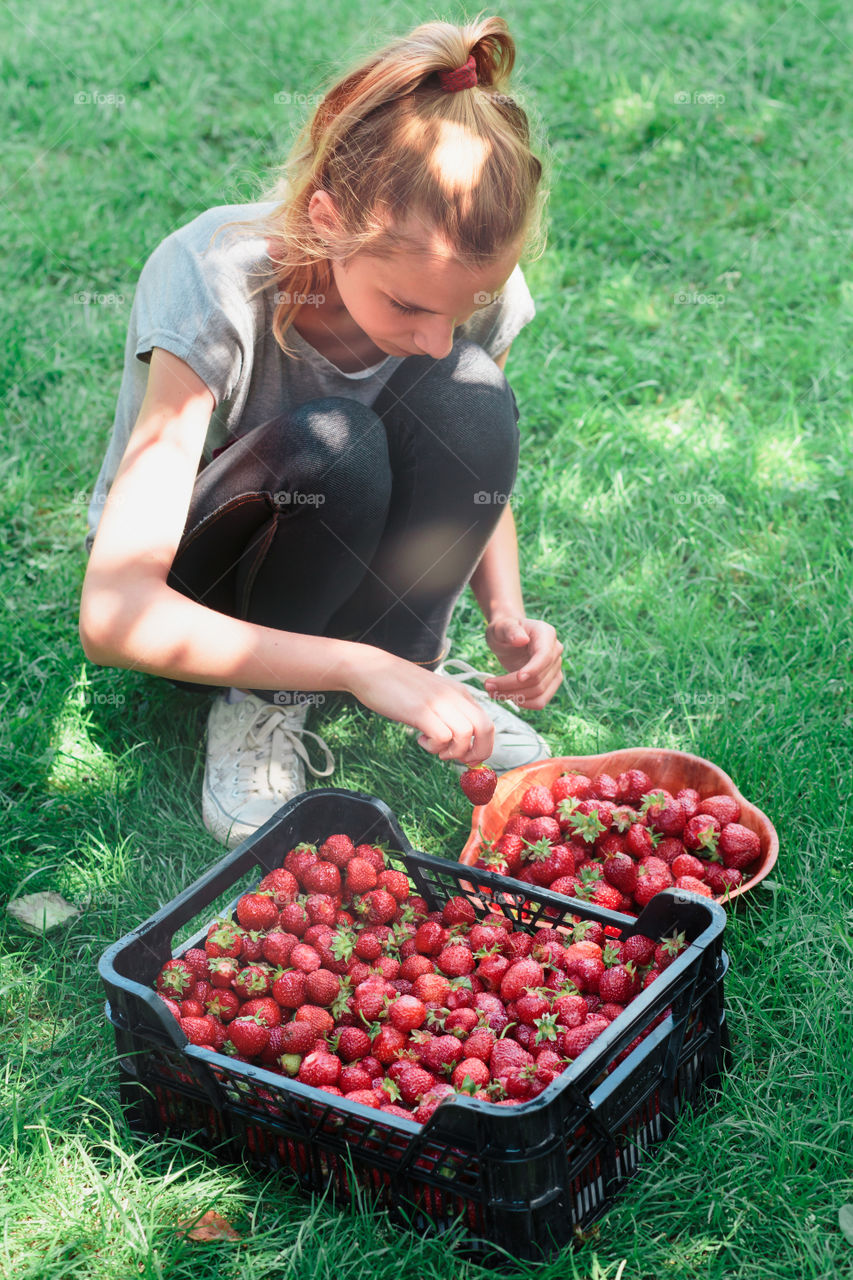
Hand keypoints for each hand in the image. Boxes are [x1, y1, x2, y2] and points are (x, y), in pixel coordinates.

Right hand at [345, 646, 495, 764]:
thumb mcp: (432, 696)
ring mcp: (438, 702)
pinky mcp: (420, 710)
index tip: (467, 757)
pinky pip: (442, 737)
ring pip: (466, 735)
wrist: (371, 669)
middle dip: (478, 753)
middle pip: (485, 729)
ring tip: (434, 747)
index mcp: (459, 693)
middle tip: (458, 759)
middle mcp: (454, 696)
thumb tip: (461, 745)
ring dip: (452, 751)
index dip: (483, 746)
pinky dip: (434, 747)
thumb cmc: (399, 686)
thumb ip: (448, 714)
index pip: (487, 722)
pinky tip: (421, 739)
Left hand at [483, 615, 563, 709]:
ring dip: (515, 697)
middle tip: (487, 685)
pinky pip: (541, 701)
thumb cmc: (504, 630)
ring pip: (539, 693)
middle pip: (538, 678)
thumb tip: (522, 640)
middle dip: (511, 685)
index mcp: (546, 634)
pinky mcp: (550, 683)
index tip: (517, 678)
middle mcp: (555, 651)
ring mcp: (555, 669)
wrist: (507, 639)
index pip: (544, 656)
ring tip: (493, 692)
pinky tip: (507, 697)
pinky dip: (524, 703)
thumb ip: (510, 630)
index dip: (532, 669)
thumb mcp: (501, 626)